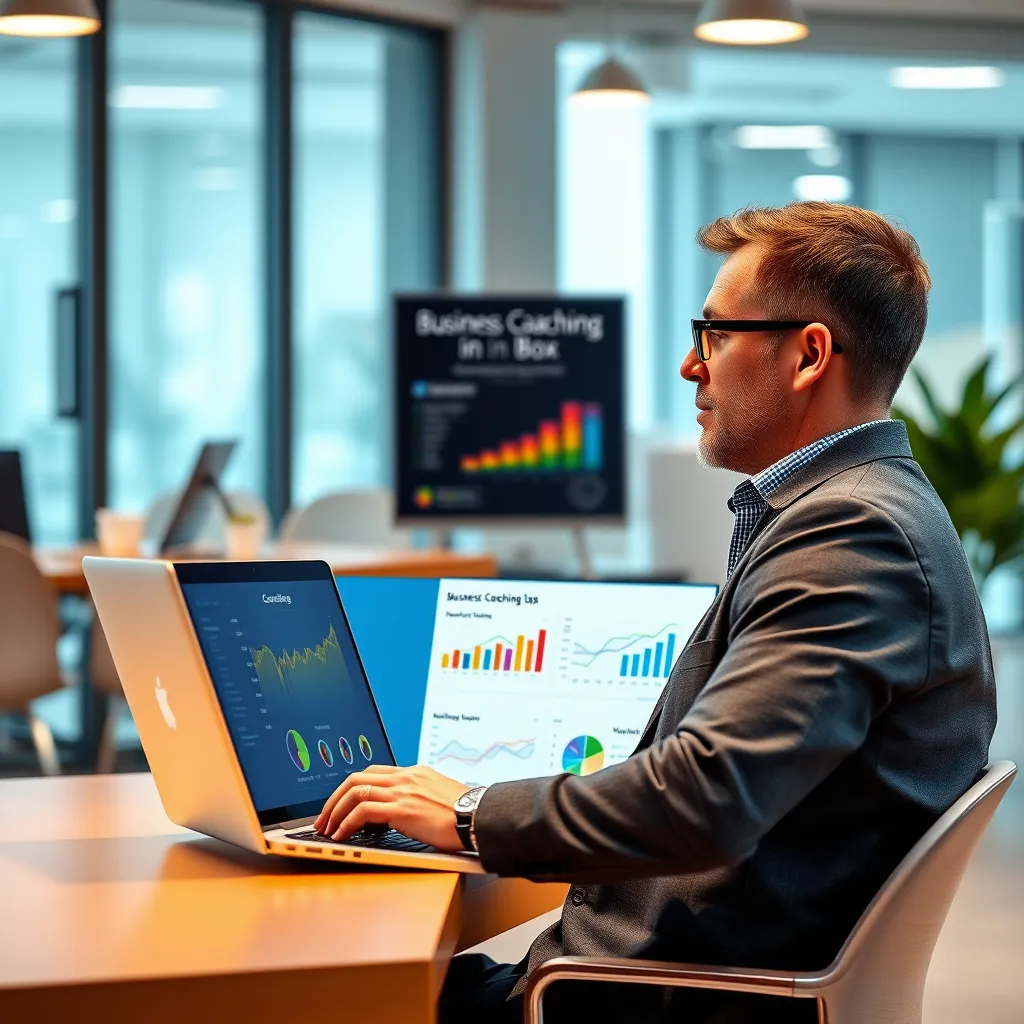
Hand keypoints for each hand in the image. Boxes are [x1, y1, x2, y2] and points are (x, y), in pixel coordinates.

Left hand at [313, 764, 470, 851]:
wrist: (481, 817)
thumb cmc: (466, 814)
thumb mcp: (439, 798)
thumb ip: (419, 799)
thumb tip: (401, 815)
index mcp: (414, 773)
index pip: (373, 773)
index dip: (351, 789)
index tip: (340, 805)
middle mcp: (406, 777)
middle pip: (356, 778)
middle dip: (334, 799)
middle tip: (324, 818)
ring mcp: (403, 791)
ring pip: (354, 791)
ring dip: (334, 811)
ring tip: (328, 830)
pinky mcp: (402, 809)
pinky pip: (363, 811)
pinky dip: (346, 822)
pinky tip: (342, 835)